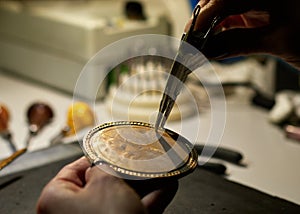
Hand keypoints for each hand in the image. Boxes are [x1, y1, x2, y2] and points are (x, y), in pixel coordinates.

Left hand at [36, 157, 177, 213]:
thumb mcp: (105, 183)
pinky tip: (165, 186)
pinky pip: (133, 211)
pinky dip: (150, 200)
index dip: (98, 155)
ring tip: (159, 170)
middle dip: (127, 171)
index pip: (75, 169)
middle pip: (102, 184)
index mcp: (57, 199)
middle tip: (140, 160)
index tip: (114, 148)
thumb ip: (106, 166)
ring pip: (121, 199)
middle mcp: (73, 213)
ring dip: (143, 184)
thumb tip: (108, 161)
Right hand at [187, 0, 299, 68]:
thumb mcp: (275, 42)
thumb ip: (238, 44)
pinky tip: (211, 42)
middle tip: (192, 40)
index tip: (192, 32)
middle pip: (220, 1)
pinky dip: (217, 32)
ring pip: (221, 9)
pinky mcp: (251, 14)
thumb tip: (208, 51)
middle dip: (203, 19)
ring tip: (199, 44)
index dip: (206, 14)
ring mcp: (254, 3)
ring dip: (207, 27)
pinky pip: (227, 19)